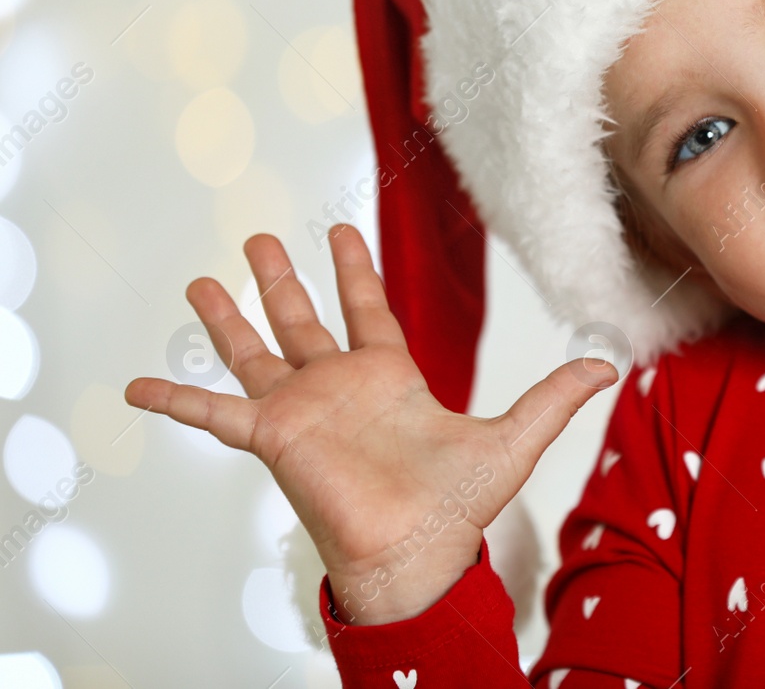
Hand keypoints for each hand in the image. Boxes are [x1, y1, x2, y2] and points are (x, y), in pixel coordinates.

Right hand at [125, 224, 616, 623]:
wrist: (418, 551)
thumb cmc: (459, 507)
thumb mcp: (516, 436)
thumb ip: (555, 396)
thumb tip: (608, 366)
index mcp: (389, 379)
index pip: (366, 309)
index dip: (353, 269)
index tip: (341, 232)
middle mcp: (339, 388)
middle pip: (303, 320)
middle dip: (283, 278)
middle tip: (262, 235)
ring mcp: (302, 411)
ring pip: (255, 351)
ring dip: (229, 318)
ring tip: (202, 279)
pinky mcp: (273, 437)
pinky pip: (212, 415)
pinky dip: (175, 401)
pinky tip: (136, 386)